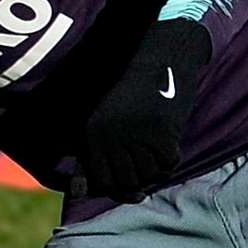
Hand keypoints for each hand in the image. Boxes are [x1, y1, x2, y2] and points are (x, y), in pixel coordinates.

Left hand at [77, 17, 206, 199]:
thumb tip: (78, 192)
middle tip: (147, 165)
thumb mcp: (99, 121)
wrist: (158, 54)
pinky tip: (167, 145)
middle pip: (127, 181)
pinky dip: (170, 159)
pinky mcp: (161, 129)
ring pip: (149, 174)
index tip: (131, 186)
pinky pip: (168, 163)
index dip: (117, 189)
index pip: (102, 182)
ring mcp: (136, 133)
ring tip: (155, 152)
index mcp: (91, 133)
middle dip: (139, 180)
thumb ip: (86, 159)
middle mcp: (110, 135)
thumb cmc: (127, 93)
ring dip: (155, 169)